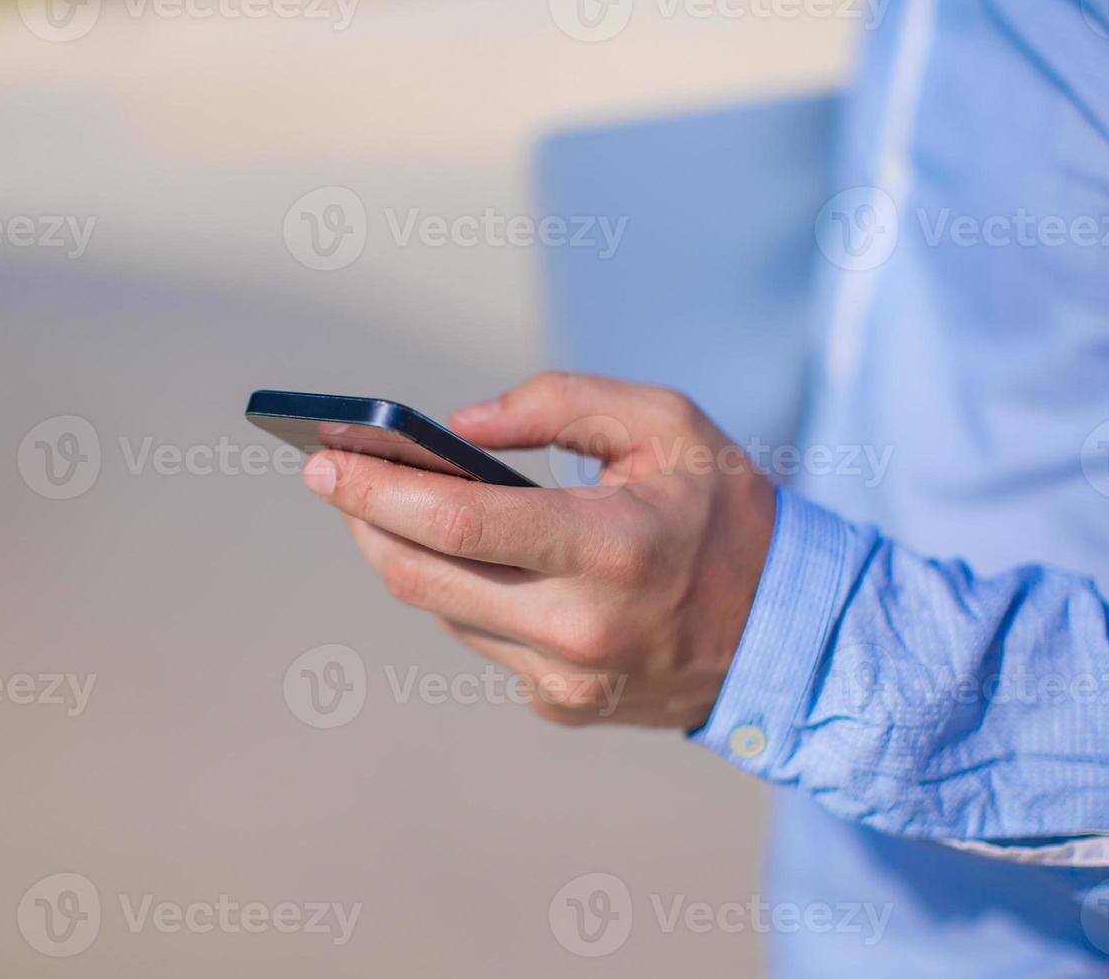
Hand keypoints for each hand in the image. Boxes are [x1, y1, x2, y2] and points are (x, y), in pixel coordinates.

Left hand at [300, 371, 775, 729]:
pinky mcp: (560, 705)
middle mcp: (581, 627)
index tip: (322, 462)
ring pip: (443, 607)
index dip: (378, 490)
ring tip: (389, 503)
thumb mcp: (665, 423)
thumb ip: (559, 403)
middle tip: (331, 477)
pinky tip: (471, 558)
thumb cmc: (722, 512)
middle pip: (423, 576)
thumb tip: (459, 427)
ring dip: (406, 553)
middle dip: (364, 520)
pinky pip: (480, 638)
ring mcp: (567, 679)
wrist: (786, 633)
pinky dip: (463, 591)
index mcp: (610, 547)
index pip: (460, 523)